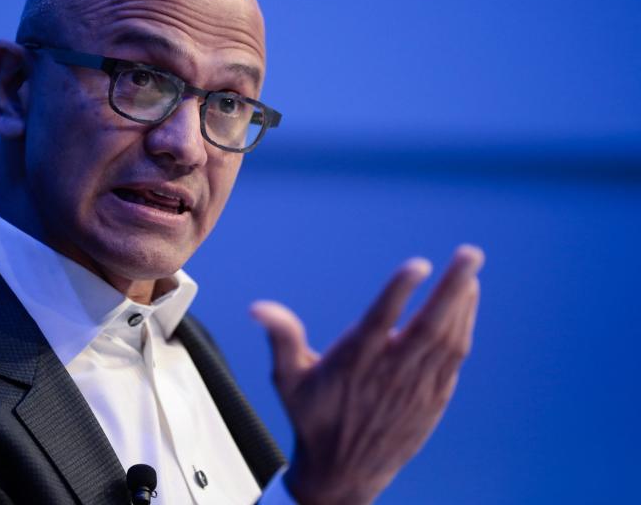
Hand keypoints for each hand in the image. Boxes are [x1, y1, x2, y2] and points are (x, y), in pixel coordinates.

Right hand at [251, 245, 483, 504]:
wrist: (343, 474)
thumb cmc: (312, 417)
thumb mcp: (288, 380)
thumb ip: (281, 338)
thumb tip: (257, 308)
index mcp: (353, 364)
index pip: (379, 322)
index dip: (398, 292)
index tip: (419, 265)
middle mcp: (389, 374)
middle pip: (427, 327)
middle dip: (451, 288)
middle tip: (471, 254)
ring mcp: (415, 387)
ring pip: (447, 340)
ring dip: (462, 303)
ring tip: (470, 269)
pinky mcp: (433, 398)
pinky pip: (454, 357)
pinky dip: (463, 326)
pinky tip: (467, 301)